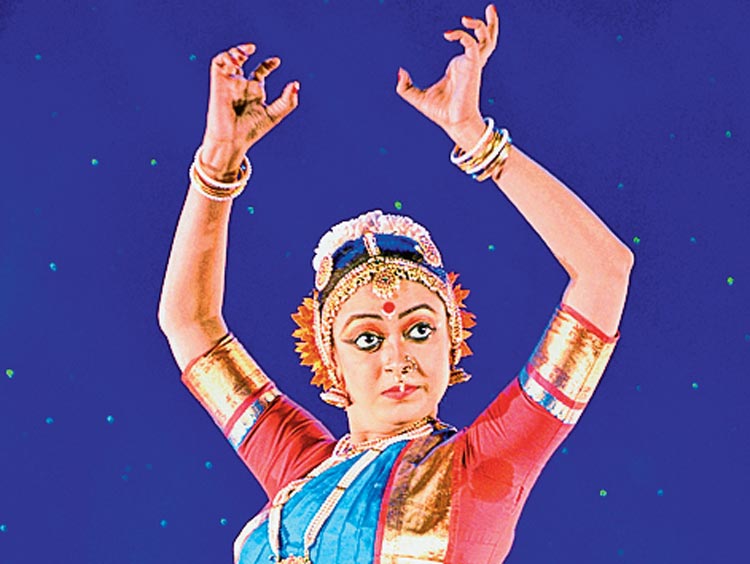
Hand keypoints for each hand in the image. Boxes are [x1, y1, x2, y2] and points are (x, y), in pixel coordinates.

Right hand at [201, 42, 298, 174]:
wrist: (232, 139)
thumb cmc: (251, 131)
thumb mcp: (274, 115)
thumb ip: (288, 101)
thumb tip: (296, 84)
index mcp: (254, 92)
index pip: (260, 72)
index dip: (268, 64)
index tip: (277, 61)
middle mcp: (241, 86)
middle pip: (242, 61)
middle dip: (245, 50)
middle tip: (253, 49)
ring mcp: (229, 83)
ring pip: (228, 59)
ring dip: (235, 51)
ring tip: (244, 54)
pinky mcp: (218, 83)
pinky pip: (217, 63)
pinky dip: (225, 56)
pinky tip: (236, 61)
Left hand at [396, 4, 498, 144]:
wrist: (455, 123)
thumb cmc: (441, 113)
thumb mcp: (417, 97)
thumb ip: (406, 86)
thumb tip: (400, 71)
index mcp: (459, 68)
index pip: (469, 45)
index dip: (459, 34)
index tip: (447, 33)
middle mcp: (469, 64)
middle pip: (486, 40)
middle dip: (489, 23)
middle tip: (491, 8)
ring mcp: (473, 65)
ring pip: (487, 40)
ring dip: (484, 25)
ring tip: (480, 12)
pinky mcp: (473, 67)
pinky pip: (472, 44)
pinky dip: (463, 35)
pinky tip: (449, 34)